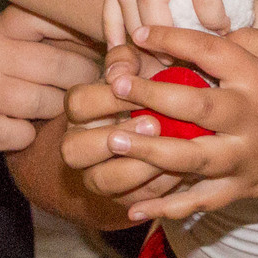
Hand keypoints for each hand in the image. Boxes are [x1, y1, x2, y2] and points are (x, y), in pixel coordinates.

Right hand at [0, 7, 99, 151]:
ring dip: (61, 109)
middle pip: (61, 69)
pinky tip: (25, 126)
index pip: (53, 21)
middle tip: (96, 83)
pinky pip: (21, 136)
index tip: (103, 43)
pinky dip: (29, 134)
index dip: (84, 34)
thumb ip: (40, 32)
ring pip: (47, 105)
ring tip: (62, 104)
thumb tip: (102, 40)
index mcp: (1, 27)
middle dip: (86, 78)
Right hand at [62, 42, 191, 205]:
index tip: (136, 87)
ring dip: (136, 167)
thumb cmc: (150, 87)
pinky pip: (135, 198)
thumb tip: (119, 71)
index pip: (78, 103)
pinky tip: (184, 169)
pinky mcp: (123, 197)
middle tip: (154, 124)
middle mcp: (80, 144)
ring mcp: (97, 174)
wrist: (168, 126)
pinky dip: (159, 184)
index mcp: (81, 111)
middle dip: (112, 137)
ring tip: (169, 151)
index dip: (106, 96)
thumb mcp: (139, 67)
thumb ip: (127, 60)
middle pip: (73, 149)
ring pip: (102, 181)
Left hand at [95, 25, 257, 221]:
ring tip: (114, 141)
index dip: (172, 39)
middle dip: (151, 97)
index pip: (211, 53)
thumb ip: (252, 41)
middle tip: (115, 86)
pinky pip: (201, 202)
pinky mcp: (242, 188)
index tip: (139, 33)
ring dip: (150, 151)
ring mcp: (245, 158)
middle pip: (194, 108)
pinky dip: (168, 209)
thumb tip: (209, 35)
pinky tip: (133, 209)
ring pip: (191, 159)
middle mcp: (249, 120)